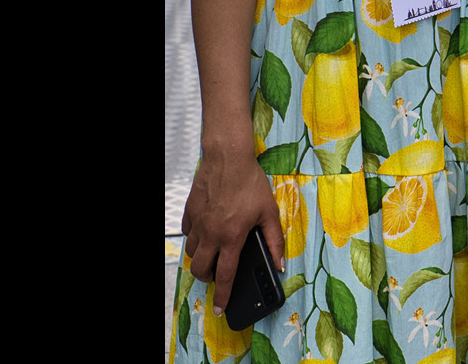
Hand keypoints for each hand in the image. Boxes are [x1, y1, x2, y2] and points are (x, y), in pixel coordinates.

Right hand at [180, 148, 284, 314]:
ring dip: (201, 258)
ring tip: (215, 252)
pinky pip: (188, 234)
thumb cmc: (250, 182)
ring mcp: (198, 223)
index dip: (222, 295)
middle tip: (218, 274)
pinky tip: (207, 232)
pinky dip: (195, 238)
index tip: (219, 309)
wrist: (228, 158)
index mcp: (231, 237)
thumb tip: (280, 263)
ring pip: (191, 253)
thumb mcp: (269, 212)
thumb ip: (275, 240)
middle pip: (200, 270)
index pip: (225, 275)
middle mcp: (211, 234)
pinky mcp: (190, 212)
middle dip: (208, 278)